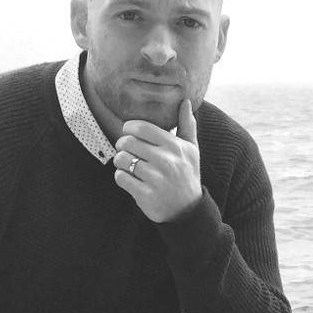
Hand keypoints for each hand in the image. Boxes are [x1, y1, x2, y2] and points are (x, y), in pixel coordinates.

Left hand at [112, 99, 201, 222]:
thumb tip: (185, 102)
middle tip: (126, 150)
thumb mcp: (192, 150)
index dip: (129, 128)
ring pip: (121, 159)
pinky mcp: (146, 195)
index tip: (130, 133)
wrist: (188, 210)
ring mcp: (156, 179)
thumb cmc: (187, 175)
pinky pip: (120, 177)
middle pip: (128, 142)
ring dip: (120, 161)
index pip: (142, 127)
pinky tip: (130, 178)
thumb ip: (187, 125)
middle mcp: (166, 161)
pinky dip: (121, 177)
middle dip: (122, 145)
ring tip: (128, 164)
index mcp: (176, 146)